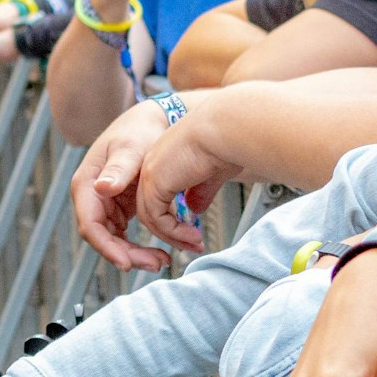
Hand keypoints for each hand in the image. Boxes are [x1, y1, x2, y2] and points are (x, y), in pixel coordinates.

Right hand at [71, 98, 175, 270]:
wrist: (151, 122)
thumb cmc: (139, 131)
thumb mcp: (131, 148)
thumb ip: (118, 168)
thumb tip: (101, 188)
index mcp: (86, 184)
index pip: (90, 225)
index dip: (107, 247)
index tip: (127, 263)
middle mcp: (91, 198)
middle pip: (103, 238)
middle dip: (127, 255)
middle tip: (157, 264)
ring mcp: (105, 205)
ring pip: (115, 240)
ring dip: (135, 254)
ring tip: (162, 261)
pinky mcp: (119, 208)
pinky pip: (125, 234)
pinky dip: (141, 245)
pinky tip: (161, 251)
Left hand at [132, 100, 244, 257]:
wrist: (225, 130)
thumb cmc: (226, 143)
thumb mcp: (211, 172)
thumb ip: (200, 190)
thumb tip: (195, 209)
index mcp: (165, 159)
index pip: (158, 196)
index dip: (172, 218)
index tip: (192, 232)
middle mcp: (153, 165)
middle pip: (150, 209)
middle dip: (170, 233)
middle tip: (191, 246)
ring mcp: (150, 173)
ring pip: (151, 218)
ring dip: (173, 237)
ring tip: (195, 244)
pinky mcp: (154, 182)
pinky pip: (157, 219)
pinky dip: (173, 232)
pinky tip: (193, 236)